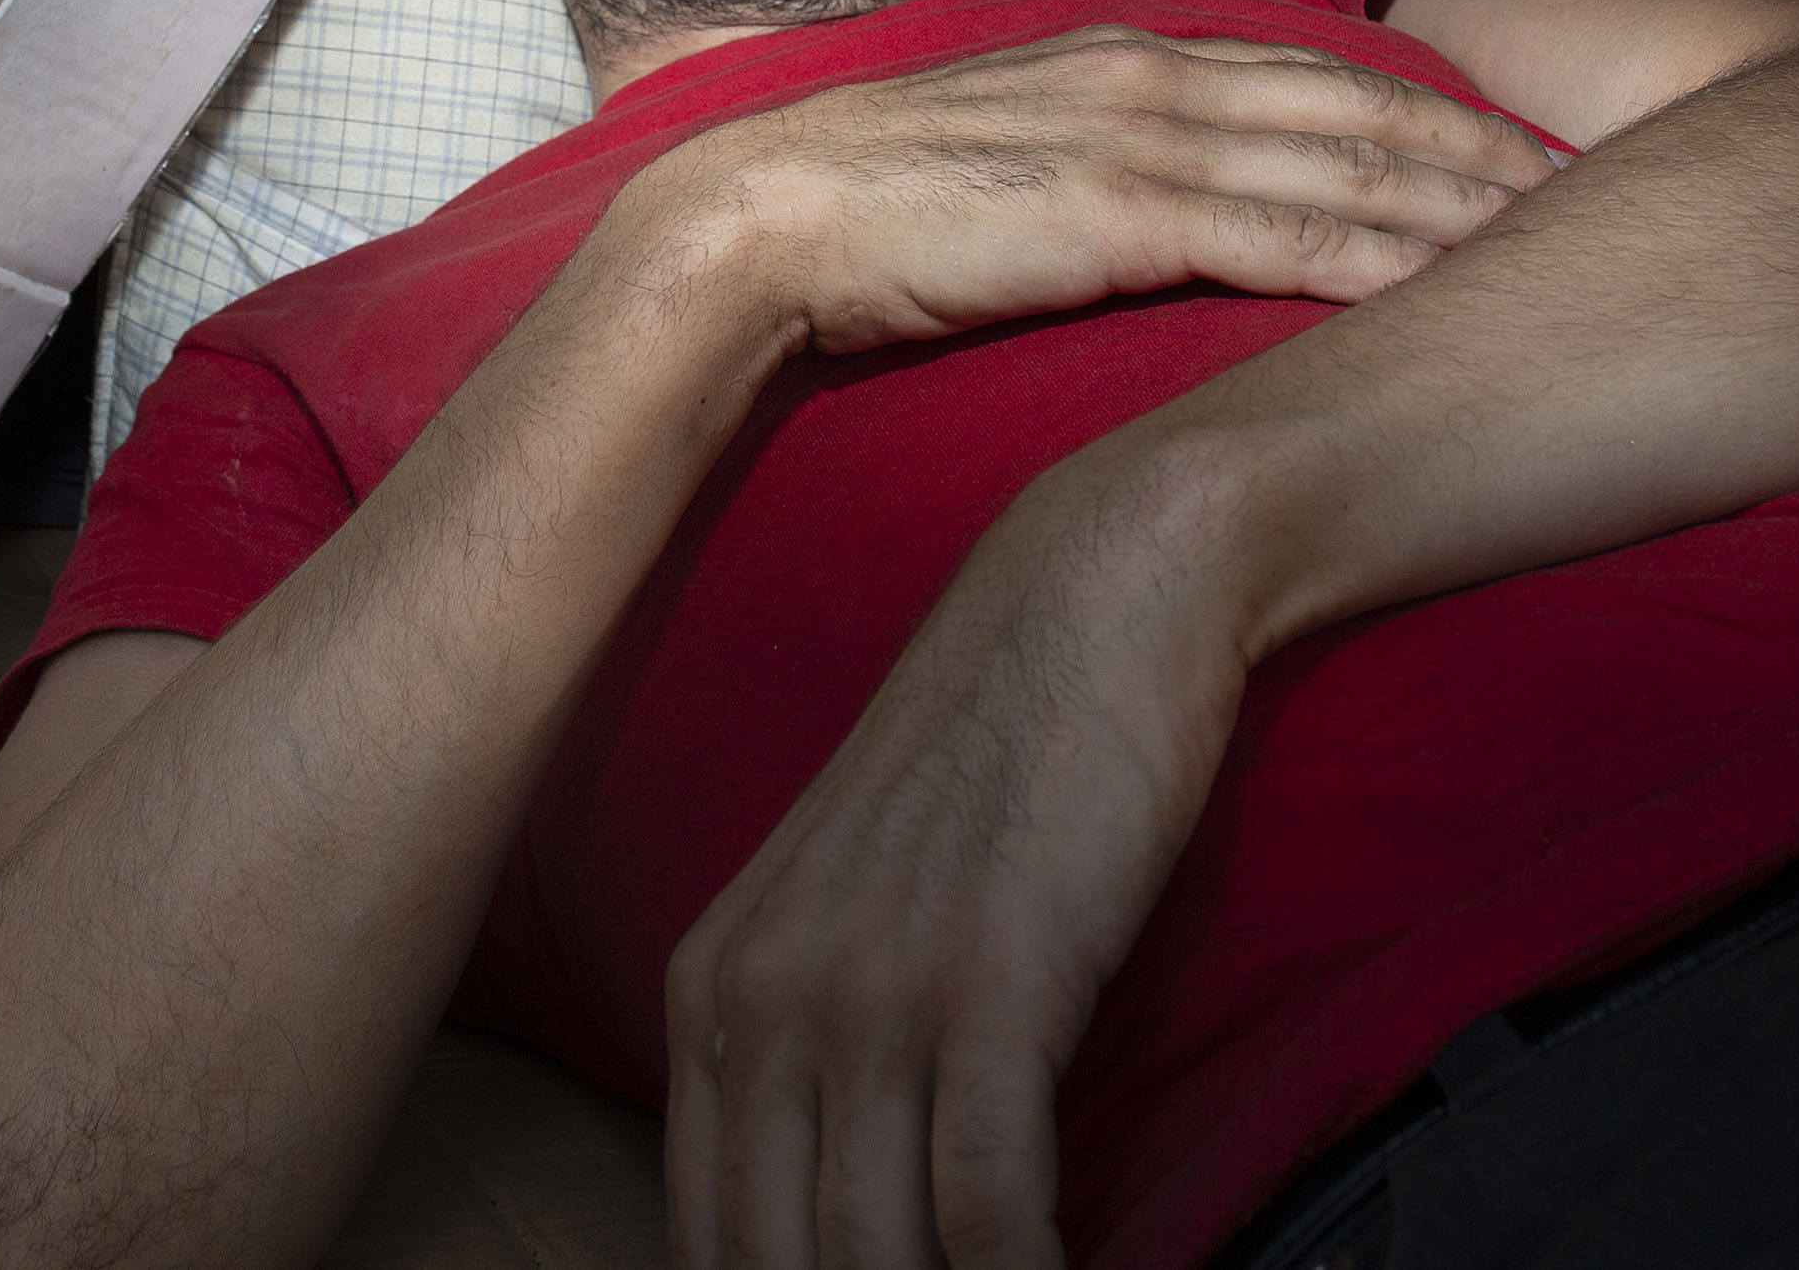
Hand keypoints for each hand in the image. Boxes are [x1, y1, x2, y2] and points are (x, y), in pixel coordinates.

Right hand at [647, 26, 1555, 359]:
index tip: (1527, 146)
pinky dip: (1382, 260)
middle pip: (1367, 111)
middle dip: (1491, 149)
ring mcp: (1143, 139)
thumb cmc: (881, 208)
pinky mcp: (1121, 212)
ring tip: (1570, 240)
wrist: (767, 222)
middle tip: (1611, 186)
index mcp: (1133, 59)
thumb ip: (1109, 157)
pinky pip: (1285, 237)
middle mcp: (1157, 79)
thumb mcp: (1019, 154)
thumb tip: (1172, 199)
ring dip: (1468, 205)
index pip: (1322, 77)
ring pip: (1349, 167)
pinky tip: (1457, 292)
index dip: (1435, 109)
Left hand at [663, 458, 1239, 1269]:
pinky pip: (988, 1202)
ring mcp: (870, 987)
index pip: (705, 1237)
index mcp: (711, 986)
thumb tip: (840, 1213)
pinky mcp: (990, 979)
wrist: (1094, 596)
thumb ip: (814, 1042)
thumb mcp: (852, 901)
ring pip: (877, 1254)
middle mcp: (765, 995)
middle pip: (781, 1262)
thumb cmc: (998, 759)